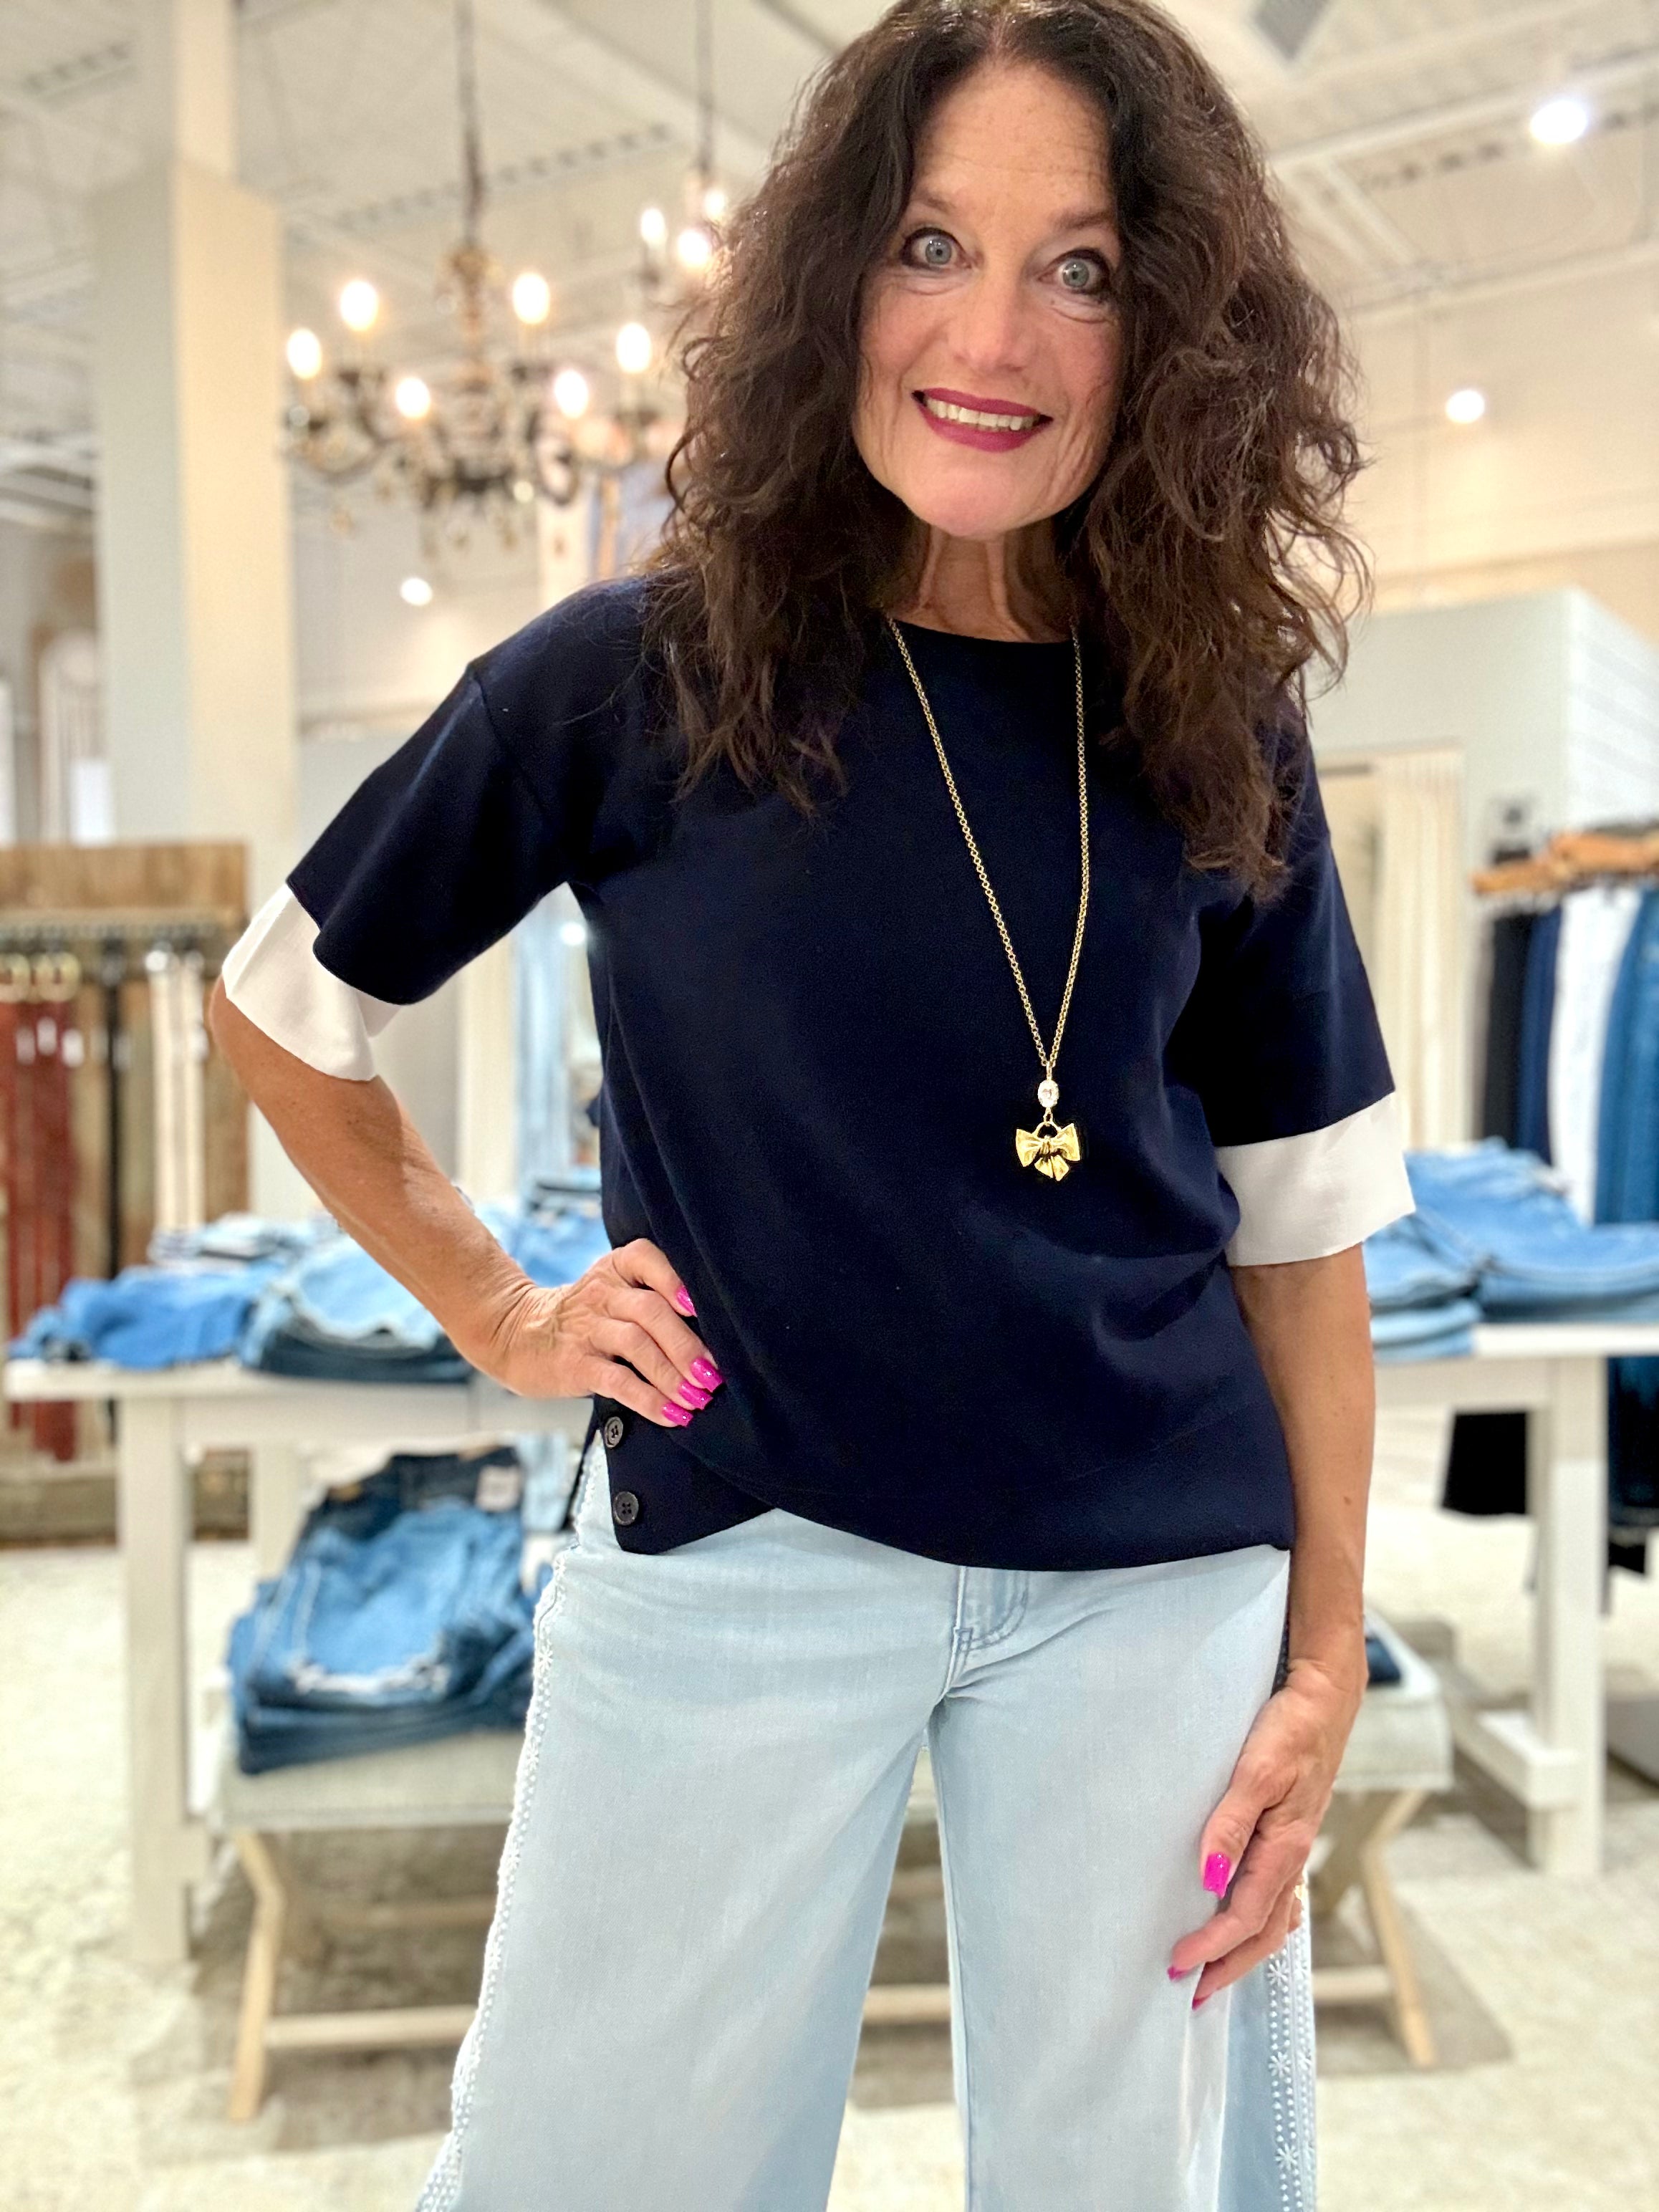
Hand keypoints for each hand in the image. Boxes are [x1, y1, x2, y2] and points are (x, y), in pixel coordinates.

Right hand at [466, 1238, 723, 1428]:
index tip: (702, 1308)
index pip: (647, 1258)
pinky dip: (649, 1400)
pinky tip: (672, 1415)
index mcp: (616, 1268)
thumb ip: (655, 1299)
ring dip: (673, 1375)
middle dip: (688, 1345)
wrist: (517, 1334)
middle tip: (714, 1375)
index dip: (676, 1280)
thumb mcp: (613, 1292)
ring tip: (698, 1399)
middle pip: (651, 1311)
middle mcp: (602, 1293)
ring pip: (636, 1345)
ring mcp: (586, 1328)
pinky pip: (617, 1380)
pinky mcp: (575, 1363)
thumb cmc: (587, 1317)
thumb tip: (716, 1339)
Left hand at [1167, 1651, 1363, 2004]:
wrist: (1324, 1700)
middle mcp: (1292, 1856)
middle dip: (1228, 1964)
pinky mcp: (1289, 1832)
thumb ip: (1231, 1825)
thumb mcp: (1256, 1772)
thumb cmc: (1290, 1731)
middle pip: (1263, 1931)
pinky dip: (1258, 1919)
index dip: (1211, 1946)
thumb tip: (1210, 1879)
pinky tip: (1242, 1919)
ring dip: (1243, 1948)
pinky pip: (1276, 1893)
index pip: (1245, 1916)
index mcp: (1285, 1849)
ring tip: (1213, 1969)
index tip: (1177, 1965)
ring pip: (1273, 1916)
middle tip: (1190, 1991)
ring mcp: (1293, 1847)